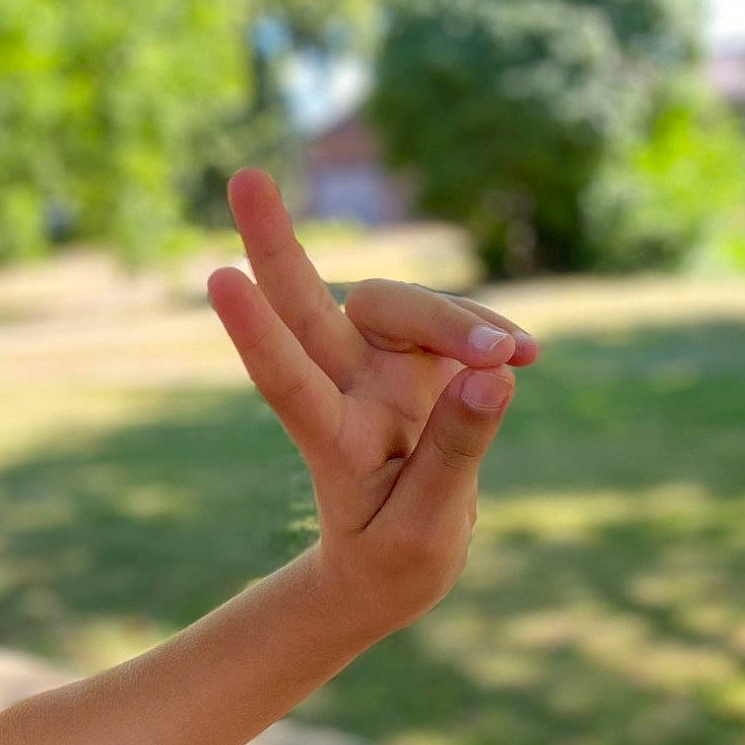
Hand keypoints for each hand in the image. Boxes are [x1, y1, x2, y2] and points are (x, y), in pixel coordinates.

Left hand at [204, 168, 538, 629]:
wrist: (389, 568)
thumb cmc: (392, 560)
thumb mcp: (425, 528)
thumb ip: (456, 451)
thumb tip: (495, 372)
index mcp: (328, 441)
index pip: (285, 379)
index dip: (255, 331)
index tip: (218, 279)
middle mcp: (340, 389)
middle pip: (306, 303)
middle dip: (274, 241)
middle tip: (243, 176)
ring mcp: (374, 368)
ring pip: (398, 304)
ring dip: (456, 318)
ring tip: (519, 356)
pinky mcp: (415, 359)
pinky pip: (451, 320)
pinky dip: (488, 329)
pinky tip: (526, 357)